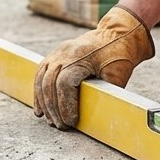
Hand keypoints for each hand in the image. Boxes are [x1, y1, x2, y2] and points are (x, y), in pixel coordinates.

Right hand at [34, 5, 154, 128]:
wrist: (118, 32)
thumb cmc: (121, 55)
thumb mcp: (119, 75)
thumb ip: (106, 94)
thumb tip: (99, 119)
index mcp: (81, 55)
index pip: (64, 83)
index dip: (65, 105)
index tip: (71, 121)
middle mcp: (65, 52)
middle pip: (50, 83)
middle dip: (53, 108)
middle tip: (61, 126)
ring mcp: (58, 52)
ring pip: (42, 78)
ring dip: (43, 102)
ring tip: (50, 120)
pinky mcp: (56, 55)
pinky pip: (41, 73)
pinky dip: (39, 91)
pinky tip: (40, 108)